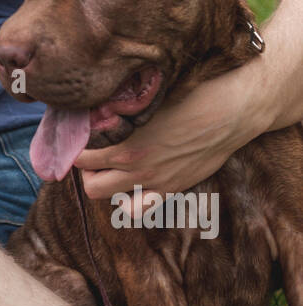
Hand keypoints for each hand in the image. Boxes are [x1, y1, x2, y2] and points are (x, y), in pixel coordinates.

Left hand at [74, 71, 254, 198]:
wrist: (230, 113)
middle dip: (85, 170)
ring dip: (104, 184)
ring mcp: (154, 183)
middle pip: (90, 184)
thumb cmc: (191, 96)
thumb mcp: (148, 97)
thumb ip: (121, 108)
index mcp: (125, 143)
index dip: (74, 145)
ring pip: (109, 199)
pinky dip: (129, 201)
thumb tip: (98, 105)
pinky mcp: (172, 189)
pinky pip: (139, 209)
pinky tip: (131, 184)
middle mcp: (136, 168)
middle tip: (90, 153)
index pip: (80, 155)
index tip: (76, 136)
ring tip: (108, 167)